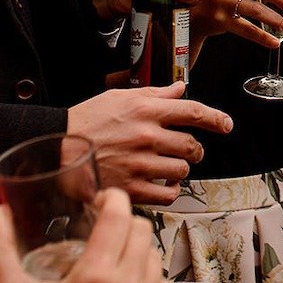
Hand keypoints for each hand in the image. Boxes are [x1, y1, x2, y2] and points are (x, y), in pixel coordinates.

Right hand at [0, 188, 173, 282]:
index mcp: (94, 279)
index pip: (120, 215)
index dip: (113, 199)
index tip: (102, 201)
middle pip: (142, 231)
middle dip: (123, 224)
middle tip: (104, 231)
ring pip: (155, 256)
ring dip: (137, 251)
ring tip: (113, 261)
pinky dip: (150, 280)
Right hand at [66, 81, 231, 204]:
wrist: (56, 151)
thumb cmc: (86, 122)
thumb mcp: (119, 97)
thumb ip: (155, 94)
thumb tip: (179, 88)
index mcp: (146, 110)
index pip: (194, 111)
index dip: (216, 119)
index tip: (226, 125)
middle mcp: (147, 136)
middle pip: (192, 145)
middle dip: (194, 149)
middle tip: (188, 150)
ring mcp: (140, 164)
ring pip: (181, 170)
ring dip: (179, 170)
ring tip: (167, 167)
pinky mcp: (131, 188)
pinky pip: (167, 194)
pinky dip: (168, 191)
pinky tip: (160, 185)